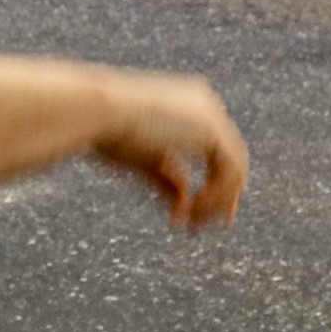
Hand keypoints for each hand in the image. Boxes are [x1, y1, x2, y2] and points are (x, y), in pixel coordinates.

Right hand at [92, 73, 246, 231]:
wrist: (96, 112)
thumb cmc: (104, 130)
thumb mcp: (141, 159)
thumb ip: (168, 179)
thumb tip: (183, 206)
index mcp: (185, 106)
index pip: (214, 149)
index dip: (212, 183)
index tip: (199, 212)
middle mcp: (204, 107)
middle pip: (230, 158)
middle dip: (220, 196)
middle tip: (207, 226)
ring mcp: (211, 116)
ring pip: (234, 169)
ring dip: (215, 202)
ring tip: (192, 225)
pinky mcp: (213, 131)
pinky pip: (230, 172)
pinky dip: (216, 197)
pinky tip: (192, 211)